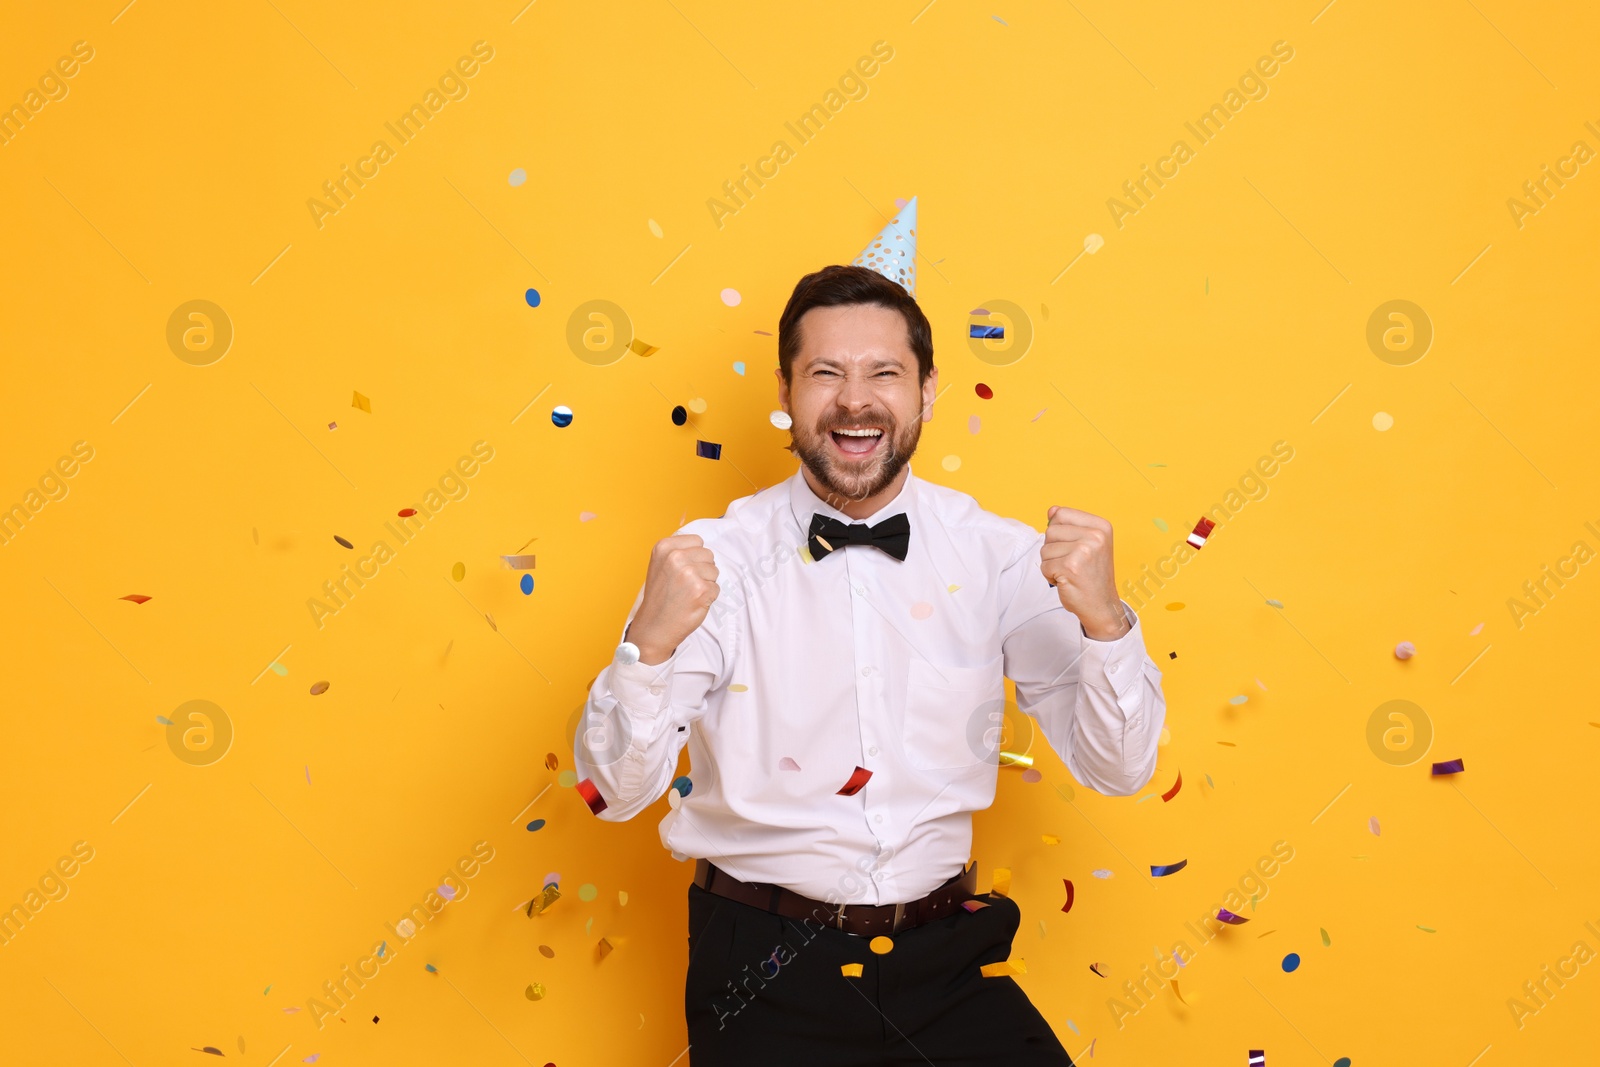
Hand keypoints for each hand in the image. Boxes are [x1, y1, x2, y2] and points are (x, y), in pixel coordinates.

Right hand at [626, 534, 719, 663]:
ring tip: (688, 593)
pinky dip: (708, 597)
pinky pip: (716, 588)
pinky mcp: (700, 589)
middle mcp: (675, 557)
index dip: (694, 557)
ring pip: (714, 571)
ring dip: (706, 583)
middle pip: (708, 555)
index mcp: (664, 547)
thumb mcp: (660, 565)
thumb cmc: (660, 597)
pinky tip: (692, 602)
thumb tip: (701, 545)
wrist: (654, 627)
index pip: (697, 541)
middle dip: (702, 569)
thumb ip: (678, 551)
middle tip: (684, 585)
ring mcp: (688, 573)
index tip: (681, 570)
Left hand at [1041, 505, 1128, 640]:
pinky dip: (1050, 575)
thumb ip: (1069, 525)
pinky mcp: (1071, 567)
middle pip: (1050, 531)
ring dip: (1051, 563)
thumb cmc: (1091, 574)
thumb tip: (1051, 510)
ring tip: (1069, 572)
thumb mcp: (1087, 543)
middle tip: (1071, 562)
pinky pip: (1044, 565)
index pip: (1061, 513)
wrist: (1102, 604)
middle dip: (1053, 549)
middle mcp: (1095, 536)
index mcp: (1101, 526)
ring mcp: (1084, 550)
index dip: (1058, 531)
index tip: (1073, 547)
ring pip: (1044, 549)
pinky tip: (1066, 580)